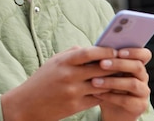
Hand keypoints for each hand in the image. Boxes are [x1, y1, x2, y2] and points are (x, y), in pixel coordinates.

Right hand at [1, 46, 121, 120]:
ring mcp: (73, 92)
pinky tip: (113, 90)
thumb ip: (72, 54)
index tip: (116, 49)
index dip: (105, 50)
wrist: (26, 105)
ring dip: (114, 80)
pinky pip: (97, 98)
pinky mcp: (76, 106)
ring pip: (102, 84)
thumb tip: (93, 48)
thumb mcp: (54, 62)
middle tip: (127, 62)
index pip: (89, 52)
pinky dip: (106, 93)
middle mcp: (69, 75)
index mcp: (64, 61)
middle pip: (100, 68)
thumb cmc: (42, 80)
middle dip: (115, 65)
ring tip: (124, 76)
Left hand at [92, 47, 152, 120]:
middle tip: (102, 64)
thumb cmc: (108, 86)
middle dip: (119, 64)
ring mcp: (143, 92)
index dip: (134, 51)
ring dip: (112, 81)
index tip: (118, 51)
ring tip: (94, 81)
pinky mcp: (140, 106)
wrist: (112, 110)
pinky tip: (97, 94)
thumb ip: (105, 61)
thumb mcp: (106, 72)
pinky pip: (126, 100)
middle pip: (138, 67)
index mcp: (137, 64)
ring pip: (132, 84)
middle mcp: (143, 77)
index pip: (145, 54)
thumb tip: (93, 49)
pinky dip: (110, 96)